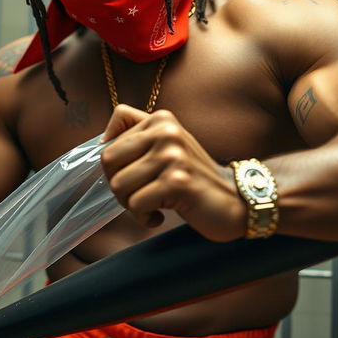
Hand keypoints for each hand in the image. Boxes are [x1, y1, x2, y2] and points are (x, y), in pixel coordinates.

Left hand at [101, 105, 245, 241]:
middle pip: (108, 161)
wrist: (235, 200)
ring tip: (155, 204)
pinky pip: (136, 204)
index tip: (135, 177)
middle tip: (141, 195)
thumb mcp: (168, 145)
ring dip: (131, 205)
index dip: (115, 169)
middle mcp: (166, 131)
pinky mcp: (177, 182)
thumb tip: (101, 140)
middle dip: (118, 186)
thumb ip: (138, 132)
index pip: (109, 143)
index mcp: (160, 119)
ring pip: (118, 185)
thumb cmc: (193, 177)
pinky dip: (145, 217)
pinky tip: (162, 215)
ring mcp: (173, 156)